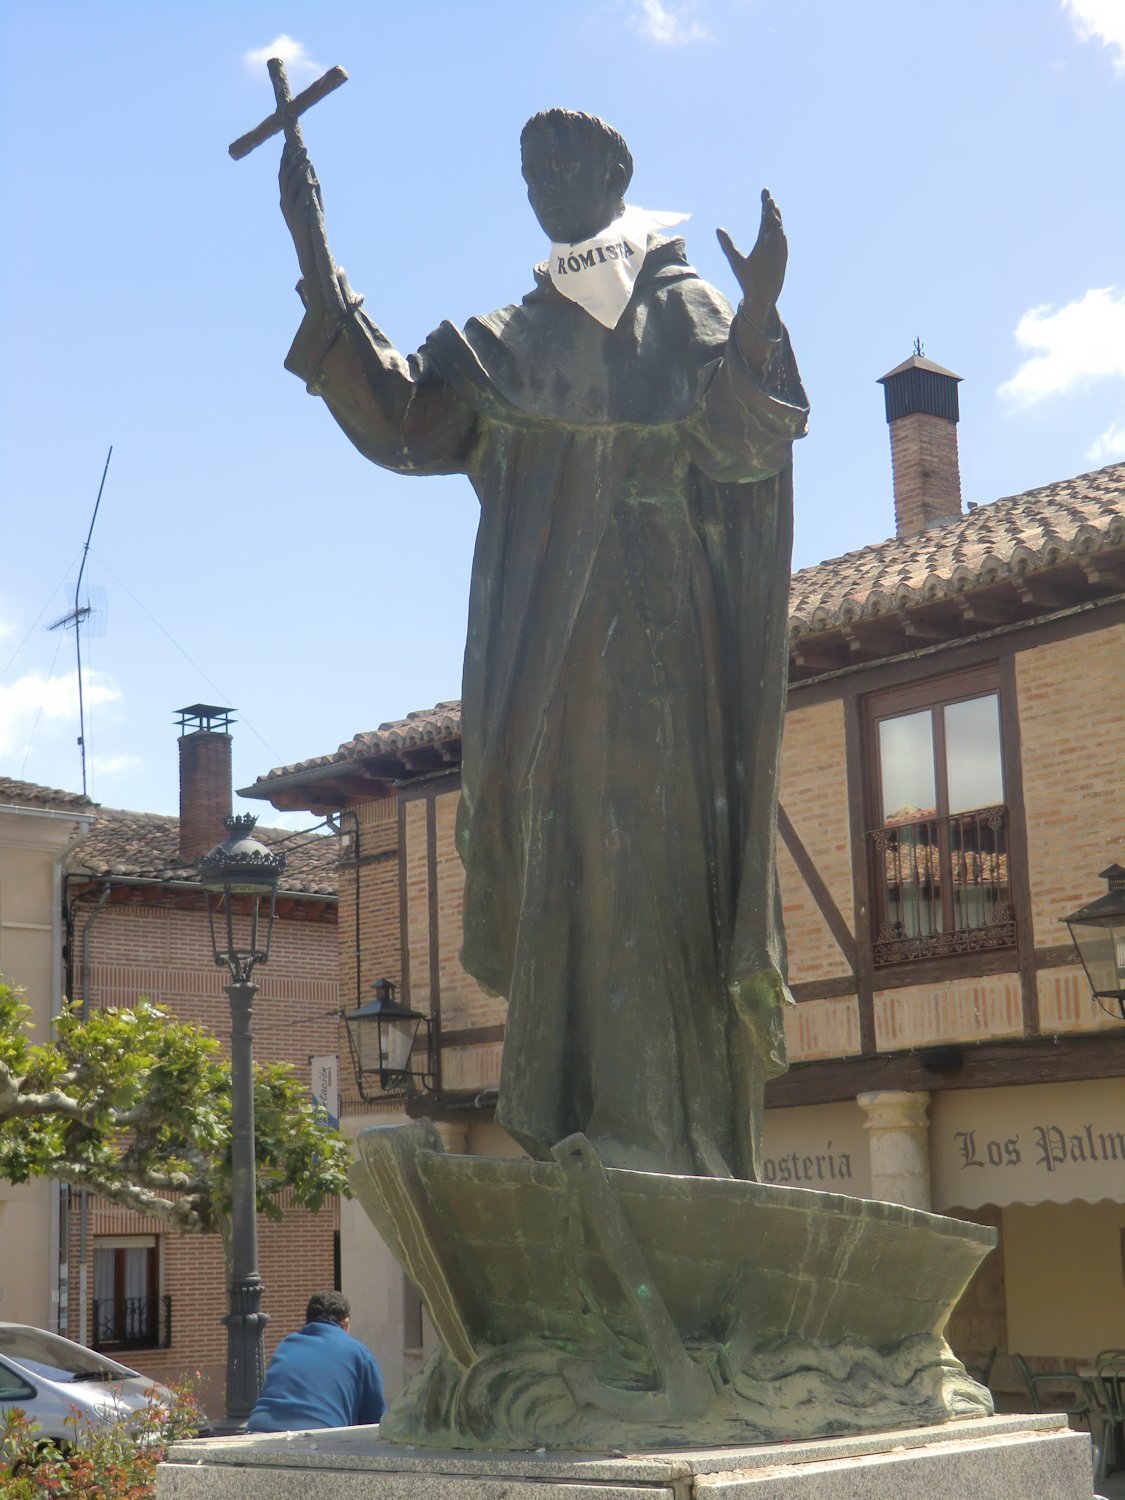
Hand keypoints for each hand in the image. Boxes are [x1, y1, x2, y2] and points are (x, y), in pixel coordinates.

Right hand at [278, 137, 326, 286]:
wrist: (307, 248)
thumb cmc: (310, 227)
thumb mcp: (310, 206)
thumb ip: (310, 192)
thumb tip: (313, 177)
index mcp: (284, 198)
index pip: (282, 174)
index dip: (285, 159)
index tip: (289, 144)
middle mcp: (283, 201)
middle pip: (286, 176)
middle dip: (293, 161)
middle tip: (303, 149)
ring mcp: (288, 209)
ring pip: (292, 185)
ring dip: (300, 171)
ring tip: (308, 160)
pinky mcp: (296, 216)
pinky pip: (301, 198)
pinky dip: (308, 188)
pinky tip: (315, 181)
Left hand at [717, 189, 786, 330]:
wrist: (757, 297)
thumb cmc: (748, 279)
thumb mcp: (735, 260)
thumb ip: (727, 245)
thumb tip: (718, 229)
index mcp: (762, 242)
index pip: (765, 219)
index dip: (765, 205)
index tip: (764, 192)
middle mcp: (771, 244)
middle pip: (773, 222)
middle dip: (771, 209)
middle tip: (768, 196)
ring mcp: (777, 252)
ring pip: (778, 232)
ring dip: (776, 220)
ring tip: (772, 208)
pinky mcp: (780, 262)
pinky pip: (781, 248)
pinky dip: (780, 238)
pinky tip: (778, 230)